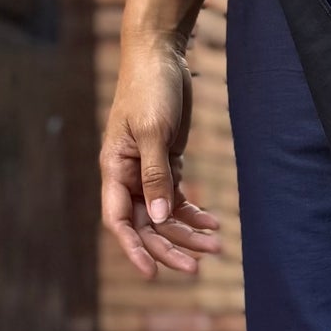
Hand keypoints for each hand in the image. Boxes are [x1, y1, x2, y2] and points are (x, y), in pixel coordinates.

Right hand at [100, 35, 221, 279]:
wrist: (160, 56)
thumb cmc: (150, 89)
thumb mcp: (154, 132)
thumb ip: (155, 176)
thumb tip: (157, 218)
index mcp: (114, 169)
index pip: (118, 220)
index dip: (134, 249)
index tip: (152, 274)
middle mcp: (127, 175)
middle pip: (145, 224)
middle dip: (169, 247)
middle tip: (197, 268)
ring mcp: (147, 171)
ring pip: (163, 214)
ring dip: (187, 232)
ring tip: (216, 247)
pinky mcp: (166, 162)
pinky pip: (177, 197)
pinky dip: (193, 212)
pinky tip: (213, 223)